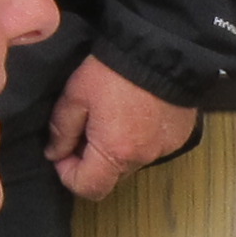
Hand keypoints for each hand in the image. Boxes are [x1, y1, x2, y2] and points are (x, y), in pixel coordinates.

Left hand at [46, 55, 198, 200]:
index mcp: (115, 154)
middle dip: (93, 161)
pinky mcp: (179, 135)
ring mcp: (165, 148)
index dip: (68, 173)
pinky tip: (137, 111)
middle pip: (111, 177)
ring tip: (113, 116)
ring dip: (118, 149)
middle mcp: (142, 158)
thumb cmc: (114, 72)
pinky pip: (153, 147)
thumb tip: (56, 153)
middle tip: (86, 128)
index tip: (63, 150)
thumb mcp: (76, 96)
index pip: (88, 188)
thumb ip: (62, 130)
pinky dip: (140, 137)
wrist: (162, 49)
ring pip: (132, 161)